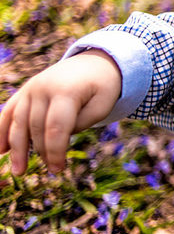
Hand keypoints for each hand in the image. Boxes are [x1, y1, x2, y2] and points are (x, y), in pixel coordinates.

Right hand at [0, 50, 121, 175]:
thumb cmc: (102, 88)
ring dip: (17, 148)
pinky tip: (0, 150)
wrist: (94, 63)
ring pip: (18, 122)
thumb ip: (81, 123)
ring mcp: (31, 88)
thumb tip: (57, 139)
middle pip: (36, 126)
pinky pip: (9, 112)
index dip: (55, 151)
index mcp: (66, 91)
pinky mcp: (25, 91)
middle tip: (51, 171)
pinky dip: (2, 131)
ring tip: (19, 171)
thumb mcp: (103, 105)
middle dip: (42, 152)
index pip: (56, 127)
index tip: (58, 169)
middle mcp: (43, 87)